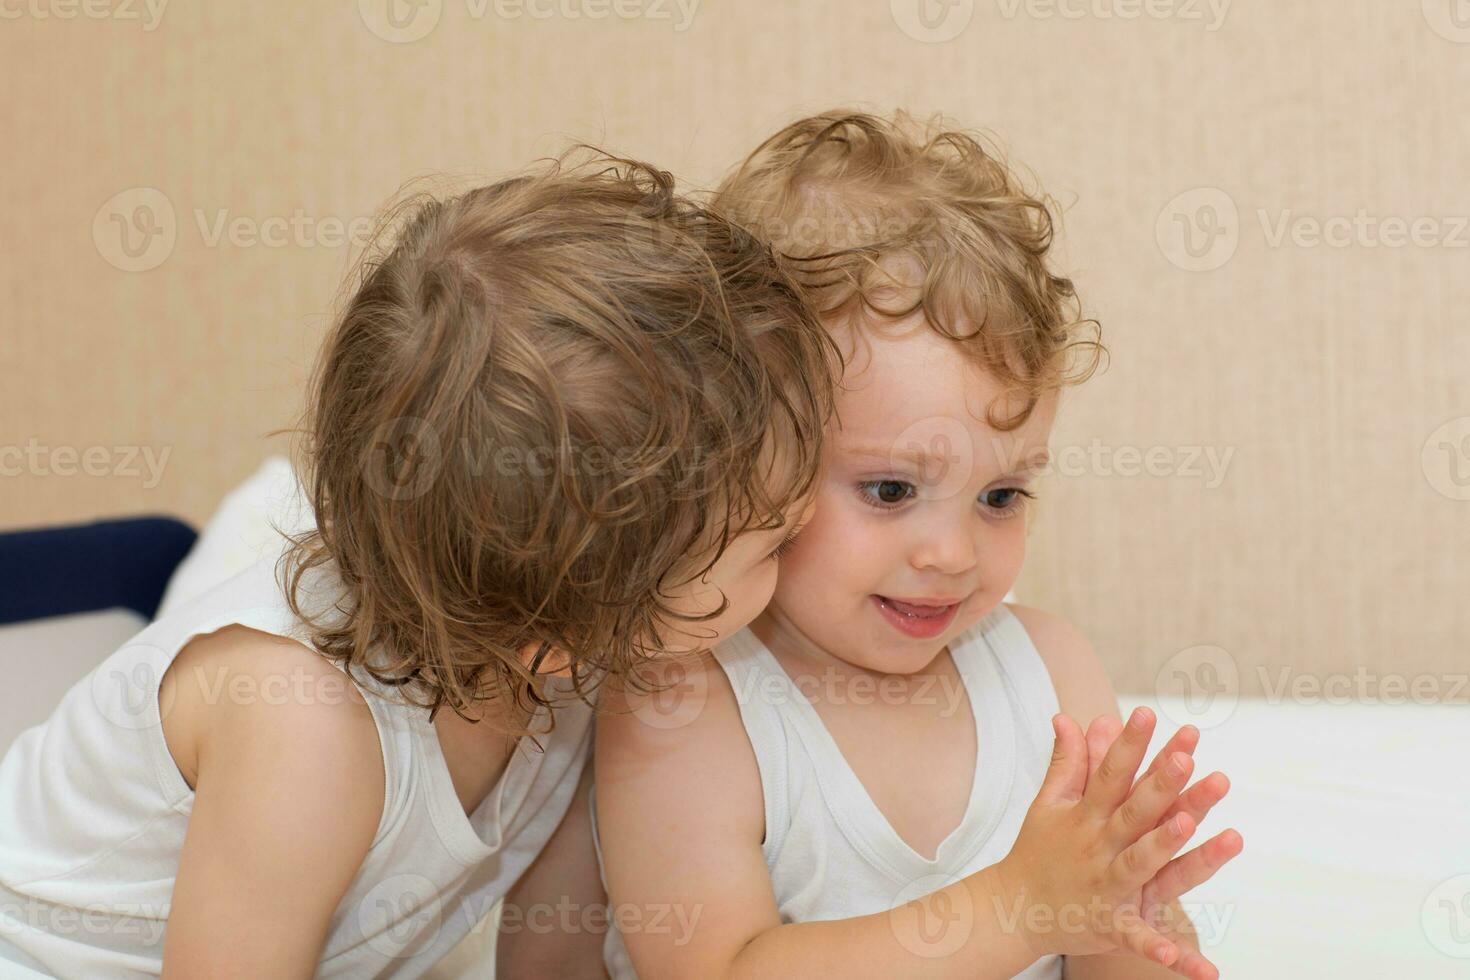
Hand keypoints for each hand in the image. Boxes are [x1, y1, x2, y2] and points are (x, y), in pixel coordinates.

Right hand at [994, 709, 1240, 976]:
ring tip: (1191, 825)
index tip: (1145, 711)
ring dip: (1163, 847)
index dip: (1128, 742)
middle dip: (1159, 784)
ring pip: (1140, 864)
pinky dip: (1161, 950)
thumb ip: (1068, 762)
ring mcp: (1105, 886)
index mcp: (1086, 815)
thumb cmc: (1038, 850)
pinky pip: (1138, 938)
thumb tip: (1067, 716)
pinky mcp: (1111, 925)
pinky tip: (1189, 963)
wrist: (1013, 909)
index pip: (1111, 773)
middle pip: (1133, 811)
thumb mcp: (1048, 803)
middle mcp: (1098, 846)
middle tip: (1186, 757)